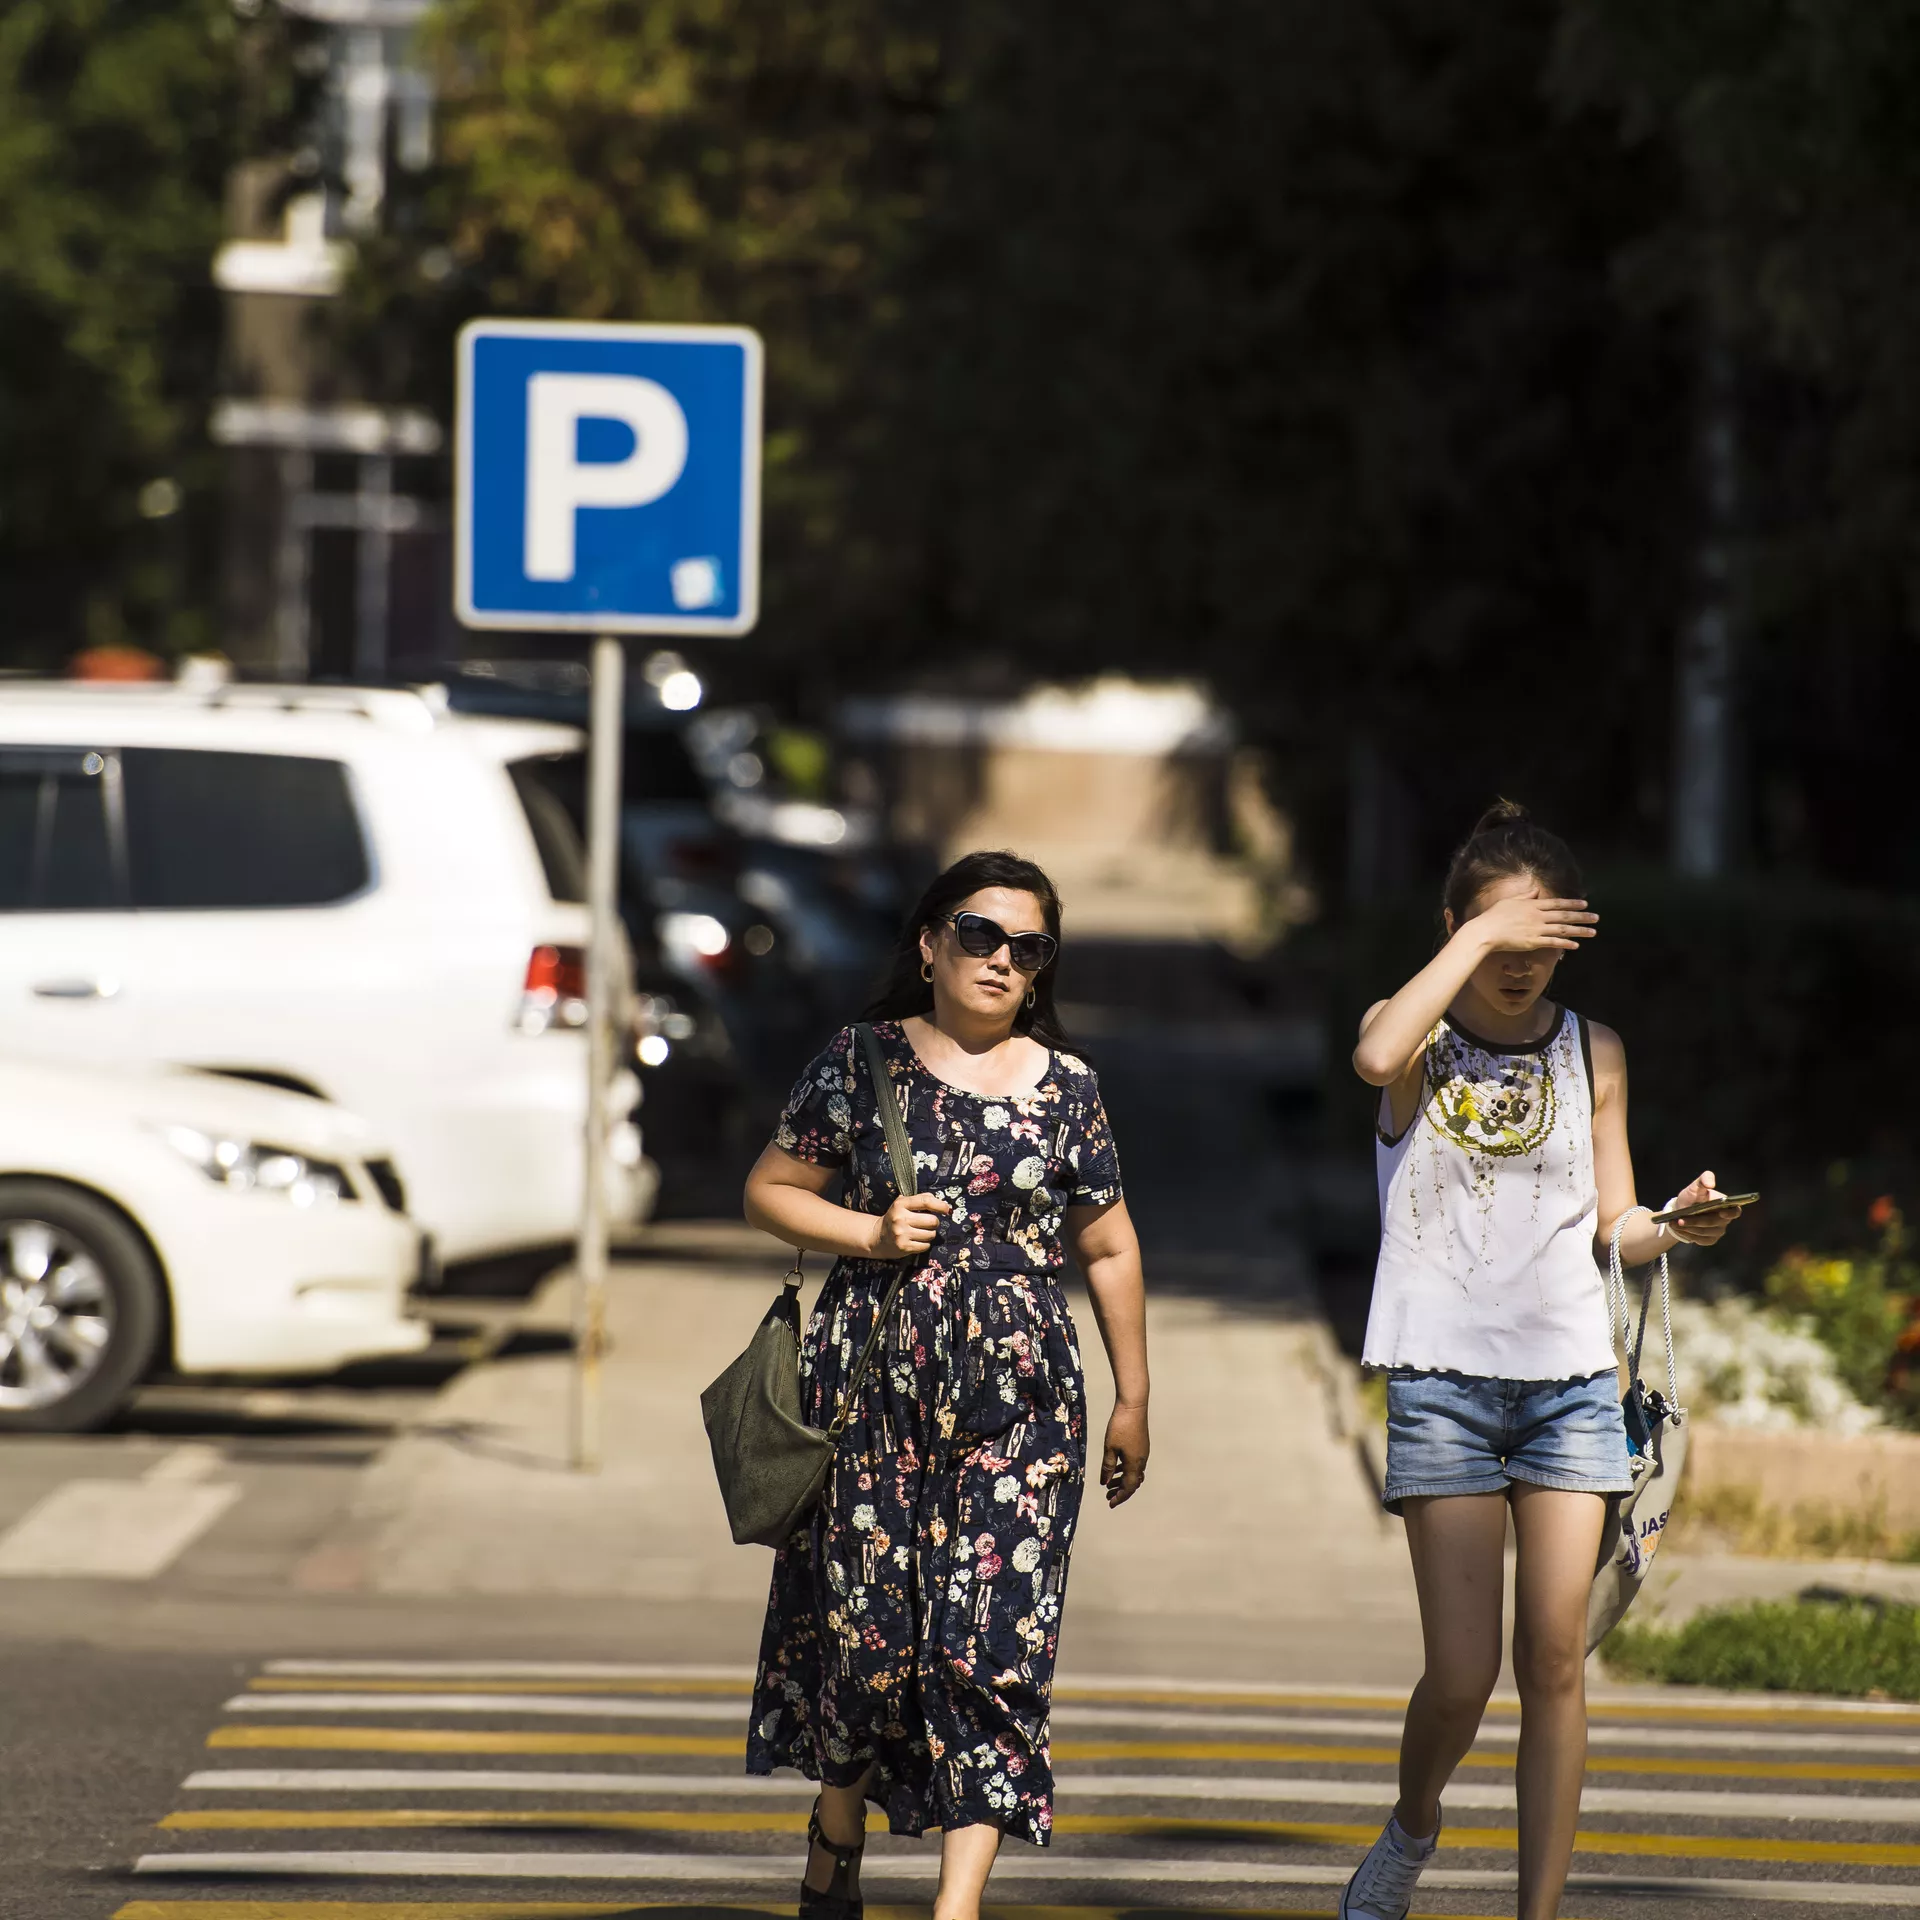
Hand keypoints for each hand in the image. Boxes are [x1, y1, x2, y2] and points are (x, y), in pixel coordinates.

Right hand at [867, 1193, 950, 1259]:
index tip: (947, 1209)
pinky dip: (924, 1244)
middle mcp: (900, 1218)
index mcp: (901, 1204)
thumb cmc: (895, 1218)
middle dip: (934, 1223)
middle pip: (932, 1221)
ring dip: (930, 1234)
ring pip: (931, 1234)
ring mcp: (901, 1234)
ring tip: (921, 1232)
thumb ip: (920, 1199)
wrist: (877, 1237)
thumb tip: (941, 1202)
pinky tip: (916, 1240)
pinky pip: (925, 1245)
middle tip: (929, 1223)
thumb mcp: (903, 1204)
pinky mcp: (904, 1247)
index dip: (940, 1205)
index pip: (926, 1202)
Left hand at [1101, 1401, 1149, 1507]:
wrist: (1133, 1407)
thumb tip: (1105, 1482)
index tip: (1110, 1503)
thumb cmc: (1120, 1426)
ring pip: (1134, 1473)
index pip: (1128, 1488)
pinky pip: (1135, 1464)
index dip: (1119, 1497)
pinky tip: (1116, 1466)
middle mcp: (1141, 1461)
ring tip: (1109, 1483)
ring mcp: (1143, 1453)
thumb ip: (1108, 1467)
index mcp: (1134, 1464)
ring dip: (1122, 1480)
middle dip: (1121, 1491)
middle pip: (1133, 1483)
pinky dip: (1126, 1470)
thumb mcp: (1110, 1448)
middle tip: (1108, 1495)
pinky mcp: (1141, 1446)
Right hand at [1466, 889, 1597, 955]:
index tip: (1585, 904)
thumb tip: (1536, 891)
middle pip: (1564, 915)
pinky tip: (1576, 945)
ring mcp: (1537, 929)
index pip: (1557, 903)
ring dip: (1579, 930)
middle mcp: (1538, 916)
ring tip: (1593, 932)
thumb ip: (1525, 896)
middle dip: (1582, 916)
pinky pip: (1553, 943)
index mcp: (1532, 905)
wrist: (1486, 931)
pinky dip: (1566, 944)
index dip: (1572, 904)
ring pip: (1563, 929)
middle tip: (1596, 918)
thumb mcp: (1510, 901)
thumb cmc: (1494, 916)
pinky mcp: (1533, 942)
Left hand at [1663, 1170, 1743, 1245]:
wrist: (1680, 1211)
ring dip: (1688, 1228)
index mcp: (1725, 1205)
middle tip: (1679, 1220)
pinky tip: (1679, 1229)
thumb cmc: (1691, 1197)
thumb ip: (1703, 1179)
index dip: (1730, 1213)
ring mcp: (1718, 1231)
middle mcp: (1724, 1220)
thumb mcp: (1695, 1186)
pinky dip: (1688, 1235)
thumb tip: (1710, 1183)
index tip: (1721, 1212)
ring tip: (1674, 1224)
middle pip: (1713, 1223)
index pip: (1735, 1211)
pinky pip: (1701, 1240)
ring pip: (1705, 1232)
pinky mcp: (1710, 1239)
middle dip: (1695, 1221)